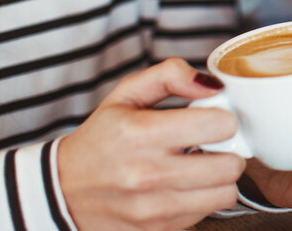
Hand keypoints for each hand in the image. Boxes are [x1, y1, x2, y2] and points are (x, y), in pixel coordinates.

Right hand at [59, 58, 244, 230]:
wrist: (60, 191)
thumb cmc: (100, 140)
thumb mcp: (125, 96)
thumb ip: (170, 76)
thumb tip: (213, 85)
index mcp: (140, 133)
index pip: (220, 125)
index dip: (222, 119)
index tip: (211, 120)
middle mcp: (147, 174)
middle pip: (231, 164)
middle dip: (227, 151)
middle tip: (211, 146)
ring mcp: (153, 208)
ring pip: (227, 193)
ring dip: (220, 178)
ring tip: (200, 167)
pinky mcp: (158, 230)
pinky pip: (207, 213)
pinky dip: (203, 199)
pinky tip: (184, 187)